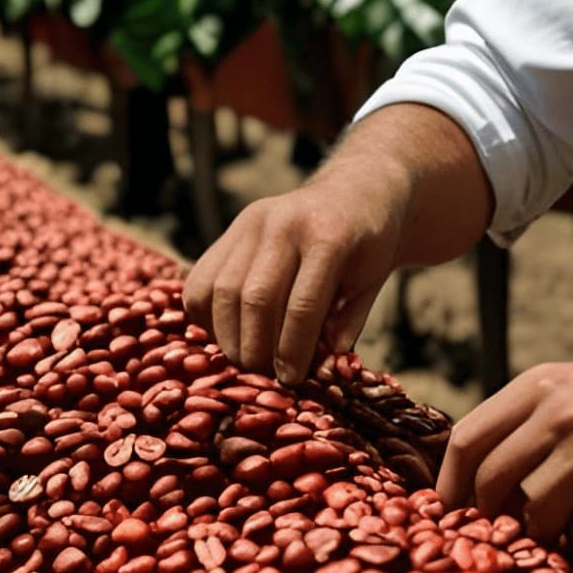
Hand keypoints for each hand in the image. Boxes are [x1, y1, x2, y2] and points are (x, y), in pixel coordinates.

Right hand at [182, 176, 403, 383]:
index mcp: (330, 234)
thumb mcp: (371, 282)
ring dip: (229, 337)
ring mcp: (252, 222)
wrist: (356, 191)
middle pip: (255, 298)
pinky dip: (207, 316)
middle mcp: (285, 222)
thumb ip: (346, 324)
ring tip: (247, 361)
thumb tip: (318, 373)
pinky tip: (228, 334)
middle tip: (266, 377)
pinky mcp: (232, 228)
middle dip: (257, 349)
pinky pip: (201, 280)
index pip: (303, 304)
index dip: (294, 350)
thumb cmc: (368, 244)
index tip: (292, 380)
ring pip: (222, 290)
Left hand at [435, 363, 572, 549]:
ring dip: (545, 536)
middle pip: (489, 482)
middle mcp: (560, 409)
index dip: (451, 486)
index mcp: (542, 384)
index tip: (453, 515)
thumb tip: (476, 480)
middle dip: (492, 520)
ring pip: (533, 513)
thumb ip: (533, 425)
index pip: (467, 438)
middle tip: (507, 538)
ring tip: (568, 530)